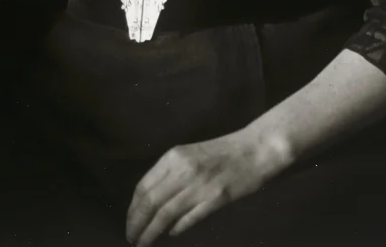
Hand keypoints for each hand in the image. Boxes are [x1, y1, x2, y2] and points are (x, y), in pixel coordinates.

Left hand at [125, 130, 290, 245]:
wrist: (256, 149)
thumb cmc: (222, 153)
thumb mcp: (189, 156)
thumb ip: (171, 175)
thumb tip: (153, 202)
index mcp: (173, 158)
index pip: (143, 187)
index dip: (133, 208)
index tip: (129, 223)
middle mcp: (182, 169)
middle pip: (151, 201)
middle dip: (137, 223)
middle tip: (131, 238)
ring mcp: (200, 183)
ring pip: (166, 212)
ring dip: (152, 230)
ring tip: (144, 243)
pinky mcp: (218, 197)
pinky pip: (192, 215)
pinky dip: (178, 226)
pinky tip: (170, 234)